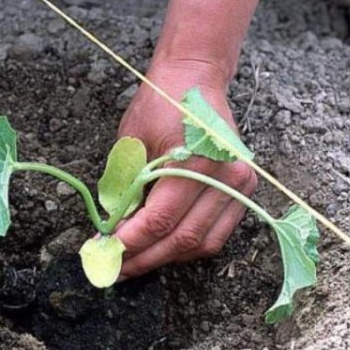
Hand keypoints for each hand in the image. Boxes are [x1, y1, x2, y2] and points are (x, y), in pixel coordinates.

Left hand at [116, 60, 257, 279]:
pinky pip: (217, 233)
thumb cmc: (159, 106)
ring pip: (202, 243)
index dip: (130, 243)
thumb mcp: (130, 144)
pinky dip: (188, 246)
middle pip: (182, 238)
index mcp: (195, 161)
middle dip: (144, 258)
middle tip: (115, 268)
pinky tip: (163, 248)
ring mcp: (240, 184)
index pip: (159, 220)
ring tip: (135, 262)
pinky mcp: (244, 189)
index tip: (104, 252)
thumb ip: (125, 190)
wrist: (194, 80)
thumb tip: (115, 231)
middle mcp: (225, 176)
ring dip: (166, 257)